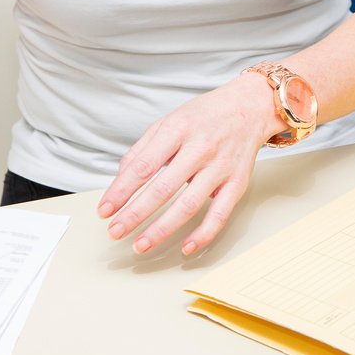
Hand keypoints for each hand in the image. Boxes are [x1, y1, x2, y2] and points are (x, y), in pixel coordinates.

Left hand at [99, 72, 283, 256]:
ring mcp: (220, 167)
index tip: (105, 210)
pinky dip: (203, 234)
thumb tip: (120, 181)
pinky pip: (220, 214)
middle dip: (135, 214)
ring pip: (188, 205)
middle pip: (162, 188)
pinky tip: (186, 248)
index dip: (121, 191)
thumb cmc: (204, 115)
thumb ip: (142, 150)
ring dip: (162, 229)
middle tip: (115, 232)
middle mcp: (200, 149)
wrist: (250, 106)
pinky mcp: (237, 183)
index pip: (143, 166)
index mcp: (178, 130)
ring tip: (140, 245)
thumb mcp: (168, 122)